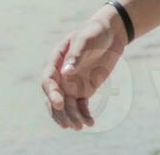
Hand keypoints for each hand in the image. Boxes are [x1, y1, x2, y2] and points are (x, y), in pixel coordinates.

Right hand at [40, 7, 127, 130]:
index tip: (60, 104)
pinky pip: (81, 106)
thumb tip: (66, 73)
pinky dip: (84, 114)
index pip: (48, 80)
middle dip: (60, 112)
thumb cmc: (95, 32)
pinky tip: (90, 122)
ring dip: (72, 117)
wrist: (111, 34)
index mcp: (56, 61)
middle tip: (69, 123)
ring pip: (67, 105)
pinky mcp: (84, 90)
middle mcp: (61, 75)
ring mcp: (72, 84)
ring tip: (81, 126)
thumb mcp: (86, 40)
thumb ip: (76, 55)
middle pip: (55, 97)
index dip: (52, 93)